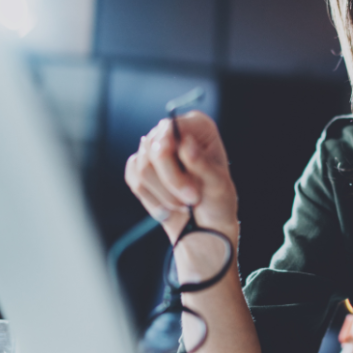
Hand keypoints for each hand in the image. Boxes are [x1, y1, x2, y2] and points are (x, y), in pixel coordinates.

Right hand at [124, 111, 237, 242]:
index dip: (169, 148)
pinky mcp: (141, 168)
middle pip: (153, 149)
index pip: (171, 127)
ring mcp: (155, 150)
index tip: (184, 172)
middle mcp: (174, 133)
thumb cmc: (217, 201)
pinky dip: (152, 198)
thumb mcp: (217, 184)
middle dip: (172, 181)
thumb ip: (202, 164)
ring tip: (184, 204)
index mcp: (198, 127)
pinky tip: (168, 207)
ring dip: (164, 193)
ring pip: (143, 168)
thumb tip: (185, 143)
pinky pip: (134, 179)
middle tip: (191, 198)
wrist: (206, 225)